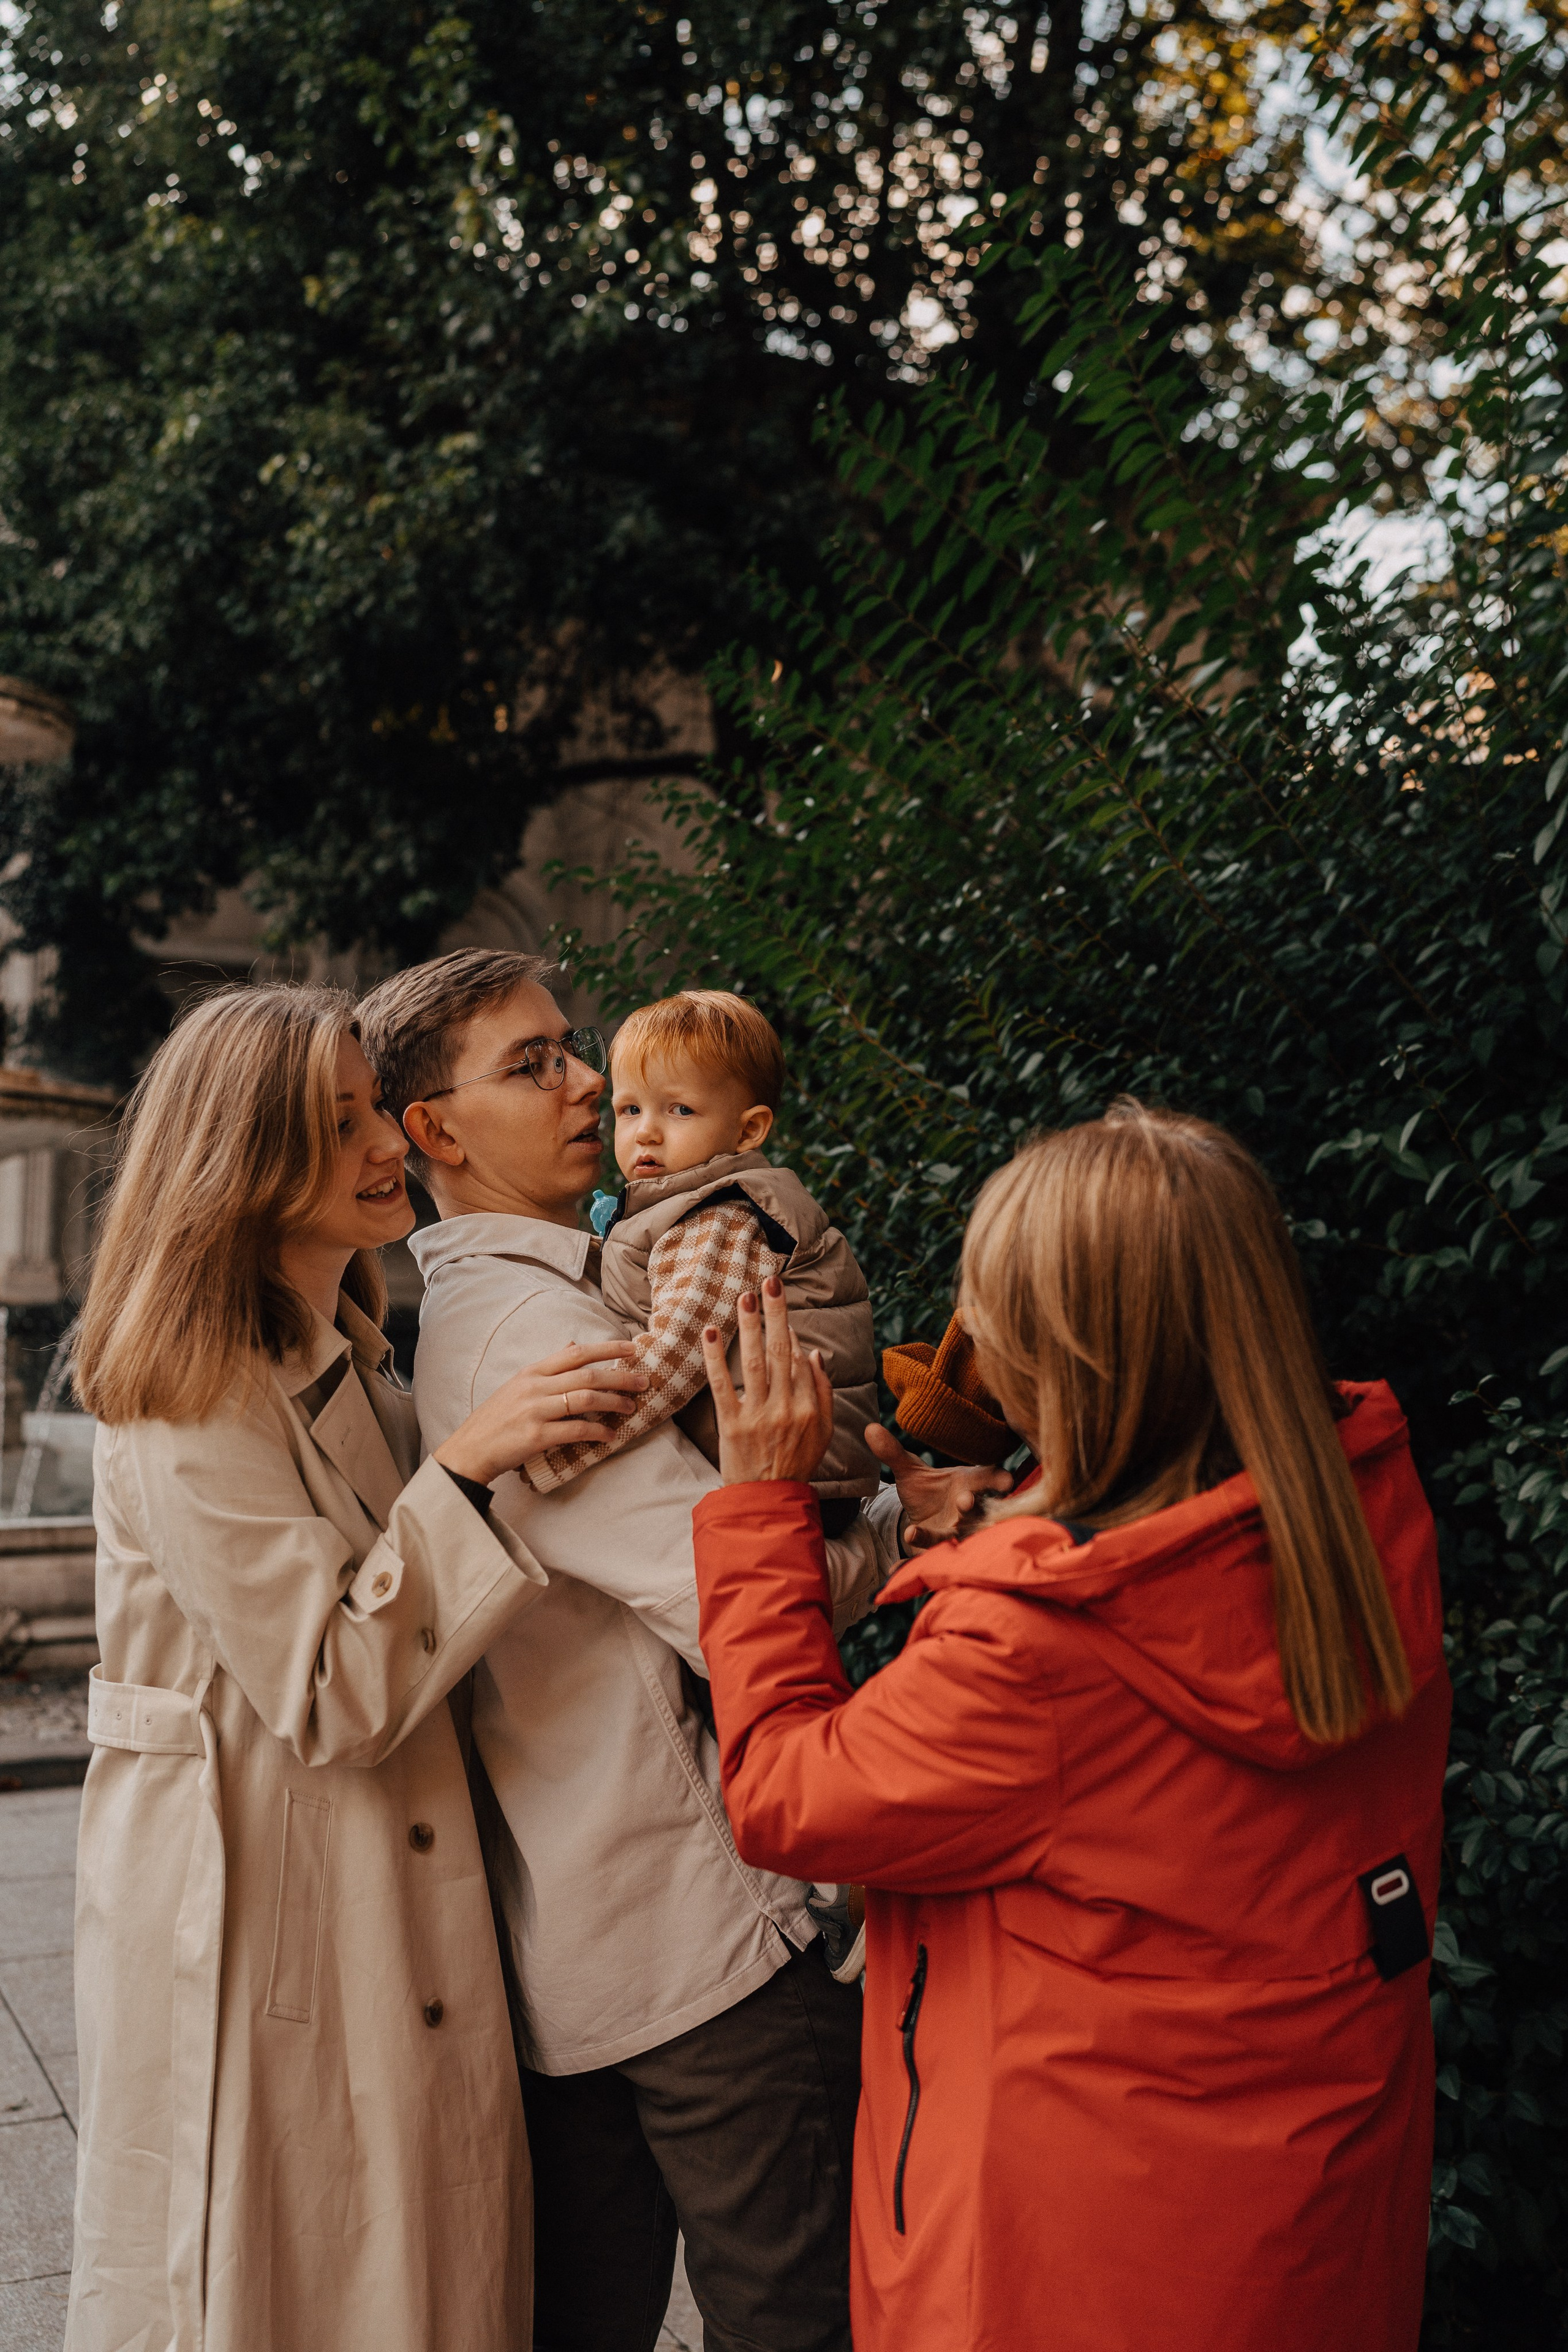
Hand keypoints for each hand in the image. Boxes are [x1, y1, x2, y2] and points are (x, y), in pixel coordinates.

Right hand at [435, 1340, 647, 1484]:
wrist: (469, 1451)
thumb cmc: (496, 1420)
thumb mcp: (518, 1386)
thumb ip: (548, 1367)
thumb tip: (572, 1344)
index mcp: (531, 1372)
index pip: (575, 1353)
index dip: (606, 1348)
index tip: (632, 1348)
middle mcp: (534, 1387)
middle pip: (586, 1375)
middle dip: (620, 1376)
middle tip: (644, 1381)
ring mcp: (534, 1411)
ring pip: (585, 1399)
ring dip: (613, 1402)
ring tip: (632, 1407)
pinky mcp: (535, 1436)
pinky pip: (575, 1430)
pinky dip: (597, 1432)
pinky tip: (610, 1436)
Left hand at [701, 1276, 833, 1484]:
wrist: (767, 1500)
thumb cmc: (796, 1463)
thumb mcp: (824, 1432)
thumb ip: (822, 1392)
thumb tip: (814, 1353)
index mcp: (810, 1409)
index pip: (800, 1360)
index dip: (790, 1333)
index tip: (780, 1310)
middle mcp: (786, 1409)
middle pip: (781, 1351)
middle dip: (775, 1314)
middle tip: (769, 1282)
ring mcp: (758, 1416)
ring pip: (754, 1361)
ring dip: (749, 1325)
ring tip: (744, 1296)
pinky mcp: (731, 1425)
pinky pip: (722, 1384)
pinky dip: (715, 1357)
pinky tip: (711, 1332)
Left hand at [864, 1422, 1014, 1548]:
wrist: (922, 1520)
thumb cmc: (928, 1492)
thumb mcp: (910, 1472)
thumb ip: (893, 1453)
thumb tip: (870, 1428)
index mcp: (968, 1485)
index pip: (989, 1480)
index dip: (998, 1481)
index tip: (1006, 1481)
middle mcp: (968, 1513)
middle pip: (978, 1511)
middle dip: (973, 1507)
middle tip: (965, 1502)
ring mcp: (955, 1535)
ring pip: (954, 1537)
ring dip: (939, 1537)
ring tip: (913, 1533)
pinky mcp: (938, 1553)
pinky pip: (926, 1558)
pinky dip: (909, 1563)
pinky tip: (892, 1569)